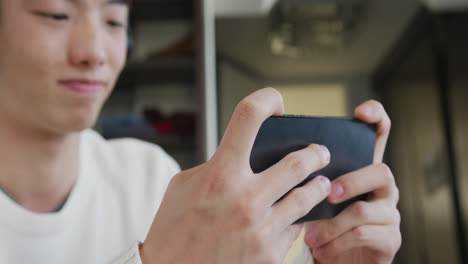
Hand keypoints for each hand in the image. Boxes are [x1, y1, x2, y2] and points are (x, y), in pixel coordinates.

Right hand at [140, 88, 331, 263]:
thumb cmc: (173, 229)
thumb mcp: (184, 186)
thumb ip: (216, 166)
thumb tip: (245, 156)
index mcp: (220, 173)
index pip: (249, 116)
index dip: (267, 99)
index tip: (276, 103)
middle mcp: (245, 198)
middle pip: (298, 161)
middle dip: (316, 153)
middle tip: (321, 153)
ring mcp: (261, 228)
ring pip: (308, 197)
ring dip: (318, 186)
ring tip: (321, 183)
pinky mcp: (270, 254)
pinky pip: (296, 229)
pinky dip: (298, 219)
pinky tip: (298, 216)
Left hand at [304, 100, 400, 263]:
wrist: (331, 260)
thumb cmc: (318, 223)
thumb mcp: (310, 197)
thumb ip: (306, 178)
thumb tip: (280, 162)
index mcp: (361, 170)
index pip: (379, 136)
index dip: (376, 118)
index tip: (360, 112)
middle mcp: (380, 188)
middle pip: (381, 171)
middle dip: (352, 181)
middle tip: (326, 193)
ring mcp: (388, 213)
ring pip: (366, 209)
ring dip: (333, 223)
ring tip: (310, 235)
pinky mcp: (389, 239)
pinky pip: (364, 235)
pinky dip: (336, 242)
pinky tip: (319, 248)